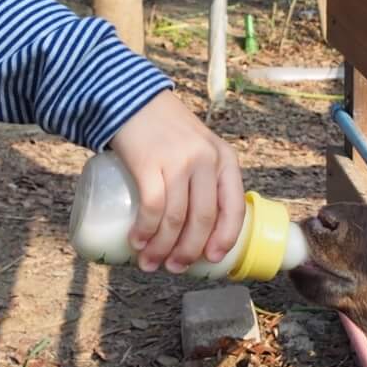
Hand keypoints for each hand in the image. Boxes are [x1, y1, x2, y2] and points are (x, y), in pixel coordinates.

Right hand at [108, 92, 243, 271]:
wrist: (131, 98)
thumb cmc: (166, 130)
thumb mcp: (198, 147)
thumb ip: (204, 178)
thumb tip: (198, 229)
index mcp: (224, 159)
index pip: (234, 207)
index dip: (225, 239)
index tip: (212, 260)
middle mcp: (205, 160)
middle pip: (203, 219)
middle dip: (189, 251)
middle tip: (174, 268)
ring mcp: (177, 160)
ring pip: (176, 218)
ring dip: (162, 248)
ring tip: (150, 263)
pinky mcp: (148, 162)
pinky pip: (152, 206)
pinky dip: (144, 230)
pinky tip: (137, 242)